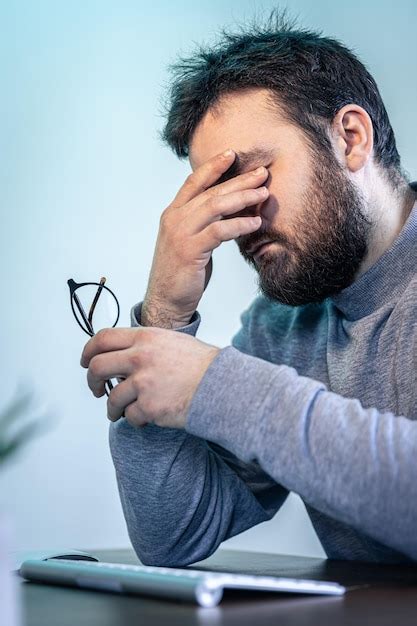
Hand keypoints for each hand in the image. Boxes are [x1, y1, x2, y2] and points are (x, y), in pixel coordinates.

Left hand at [80, 327, 219, 427]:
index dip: (88, 351)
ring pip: (112, 398)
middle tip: (96, 389)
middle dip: (92, 382)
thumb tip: (123, 356)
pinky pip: (130, 417)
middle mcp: (140, 357)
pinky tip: (145, 417)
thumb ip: (145, 345)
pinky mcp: (149, 407)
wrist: (221, 385)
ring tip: (118, 412)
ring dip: (112, 408)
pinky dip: (135, 419)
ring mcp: (143, 383)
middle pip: (97, 368)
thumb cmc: (201, 365)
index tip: (86, 361)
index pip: (103, 339)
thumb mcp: (171, 341)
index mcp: (145, 337)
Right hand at [142, 149, 268, 327]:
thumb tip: (229, 210)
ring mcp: (180, 233)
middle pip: (210, 191)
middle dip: (239, 180)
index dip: (213, 166)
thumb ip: (203, 223)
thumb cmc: (181, 272)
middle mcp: (174, 219)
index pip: (194, 182)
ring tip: (263, 194)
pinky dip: (239, 224)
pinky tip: (255, 222)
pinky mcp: (190, 250)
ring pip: (215, 206)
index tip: (232, 153)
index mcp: (173, 213)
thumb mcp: (190, 240)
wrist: (166, 301)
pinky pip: (219, 231)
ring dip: (242, 198)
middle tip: (262, 173)